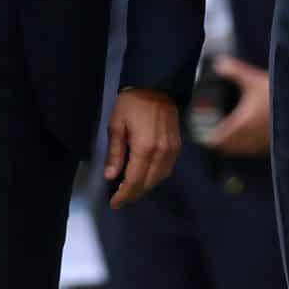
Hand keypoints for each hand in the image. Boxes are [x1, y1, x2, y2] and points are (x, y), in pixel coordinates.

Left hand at [102, 88, 179, 208]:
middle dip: (133, 194)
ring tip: (131, 191)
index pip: (134, 180)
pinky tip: (145, 178)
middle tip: (120, 199)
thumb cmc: (131, 103)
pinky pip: (167, 169)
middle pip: (148, 183)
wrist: (157, 85)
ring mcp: (172, 150)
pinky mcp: (177, 146)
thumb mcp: (116, 125)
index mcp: (144, 147)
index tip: (114, 203)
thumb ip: (115, 152)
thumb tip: (111, 176)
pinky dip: (155, 178)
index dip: (124, 195)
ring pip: (159, 178)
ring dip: (145, 187)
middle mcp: (161, 152)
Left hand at [199, 55, 270, 157]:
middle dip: (219, 140)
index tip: (202, 130)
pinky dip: (248, 145)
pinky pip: (254, 149)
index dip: (206, 137)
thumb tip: (219, 64)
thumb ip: (234, 70)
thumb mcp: (253, 78)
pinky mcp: (272, 144)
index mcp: (240, 125)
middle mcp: (249, 138)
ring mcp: (261, 143)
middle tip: (214, 129)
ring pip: (240, 150)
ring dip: (233, 143)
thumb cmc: (278, 95)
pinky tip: (250, 133)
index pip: (216, 140)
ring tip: (230, 131)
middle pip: (226, 148)